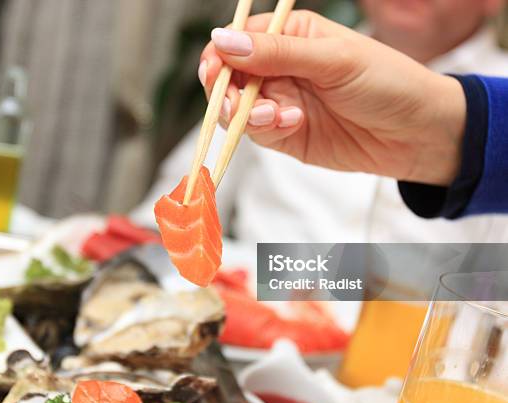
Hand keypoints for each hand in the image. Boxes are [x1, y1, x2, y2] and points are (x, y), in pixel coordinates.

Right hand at [199, 11, 465, 185]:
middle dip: (227, 91)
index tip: (215, 70)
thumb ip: (278, 53)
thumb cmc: (388, 83)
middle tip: (237, 103)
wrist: (417, 134)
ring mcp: (281, 102)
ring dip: (247, 114)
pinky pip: (258, 132)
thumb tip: (224, 41)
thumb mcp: (334, 60)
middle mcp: (280, 68)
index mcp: (291, 36)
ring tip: (277, 116)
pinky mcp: (285, 134)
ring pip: (237, 108)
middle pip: (229, 77)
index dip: (220, 55)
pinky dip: (266, 130)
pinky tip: (293, 124)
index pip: (238, 40)